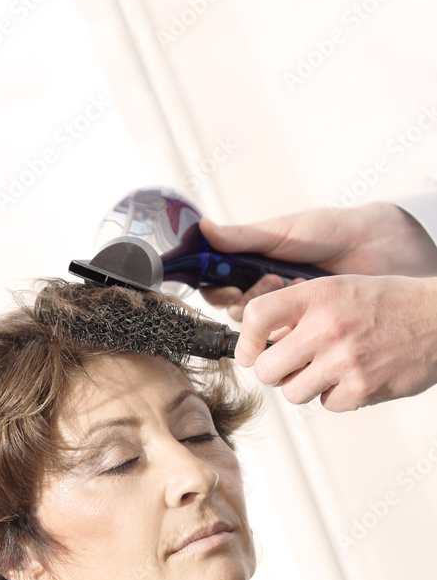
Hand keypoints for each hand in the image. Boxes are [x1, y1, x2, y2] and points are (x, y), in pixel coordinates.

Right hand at [198, 200, 436, 321]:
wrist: (375, 246)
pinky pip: (291, 351)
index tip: (232, 287)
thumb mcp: (283, 232)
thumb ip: (244, 237)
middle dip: (251, 303)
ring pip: (262, 339)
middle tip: (274, 278)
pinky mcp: (310, 340)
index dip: (221, 293)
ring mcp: (289, 322)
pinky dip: (298, 333)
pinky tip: (314, 310)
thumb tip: (204, 228)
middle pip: (238, 320)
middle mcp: (268, 300)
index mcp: (253, 272)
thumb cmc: (330, 232)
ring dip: (276, 317)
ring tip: (299, 286)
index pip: (220, 292)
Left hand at [231, 273, 436, 411]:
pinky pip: (327, 405)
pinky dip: (337, 397)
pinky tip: (354, 377)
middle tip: (290, 367)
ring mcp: (345, 360)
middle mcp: (327, 326)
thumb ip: (301, 310)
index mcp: (318, 295)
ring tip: (327, 370)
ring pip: (292, 393)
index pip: (256, 316)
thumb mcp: (339, 289)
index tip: (249, 352)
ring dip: (305, 386)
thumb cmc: (388, 303)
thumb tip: (262, 340)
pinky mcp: (362, 388)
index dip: (245, 341)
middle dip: (274, 372)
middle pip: (266, 369)